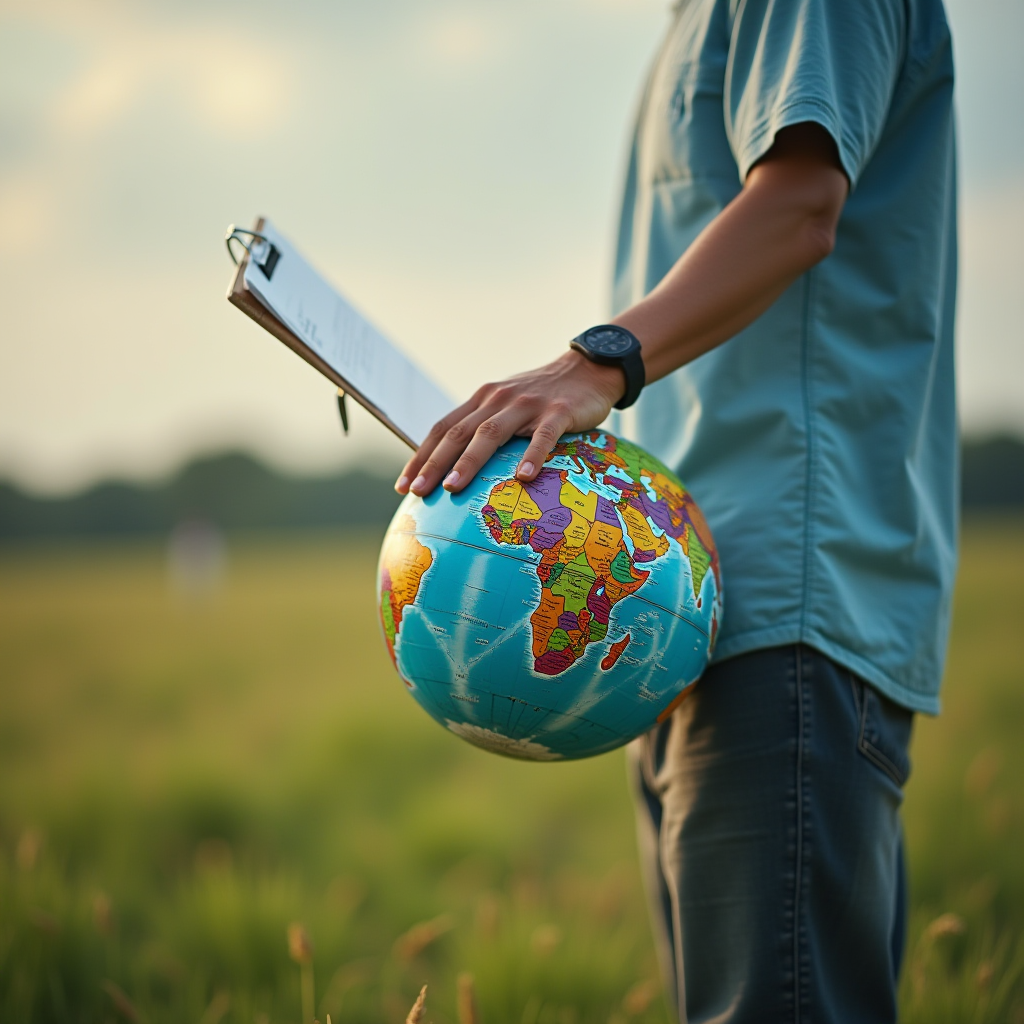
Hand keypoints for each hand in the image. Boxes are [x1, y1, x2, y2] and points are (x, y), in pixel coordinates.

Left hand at [395, 350, 625, 495]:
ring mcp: (528, 405)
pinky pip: (543, 437)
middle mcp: (498, 400)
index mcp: (482, 400)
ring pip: (491, 434)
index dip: (421, 456)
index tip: (404, 486)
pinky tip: (524, 478)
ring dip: (470, 461)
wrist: (589, 369)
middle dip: (435, 463)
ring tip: (454, 487)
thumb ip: (486, 429)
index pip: (443, 428)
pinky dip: (532, 456)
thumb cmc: (545, 398)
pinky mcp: (559, 412)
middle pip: (459, 433)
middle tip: (419, 492)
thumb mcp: (509, 407)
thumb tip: (459, 470)